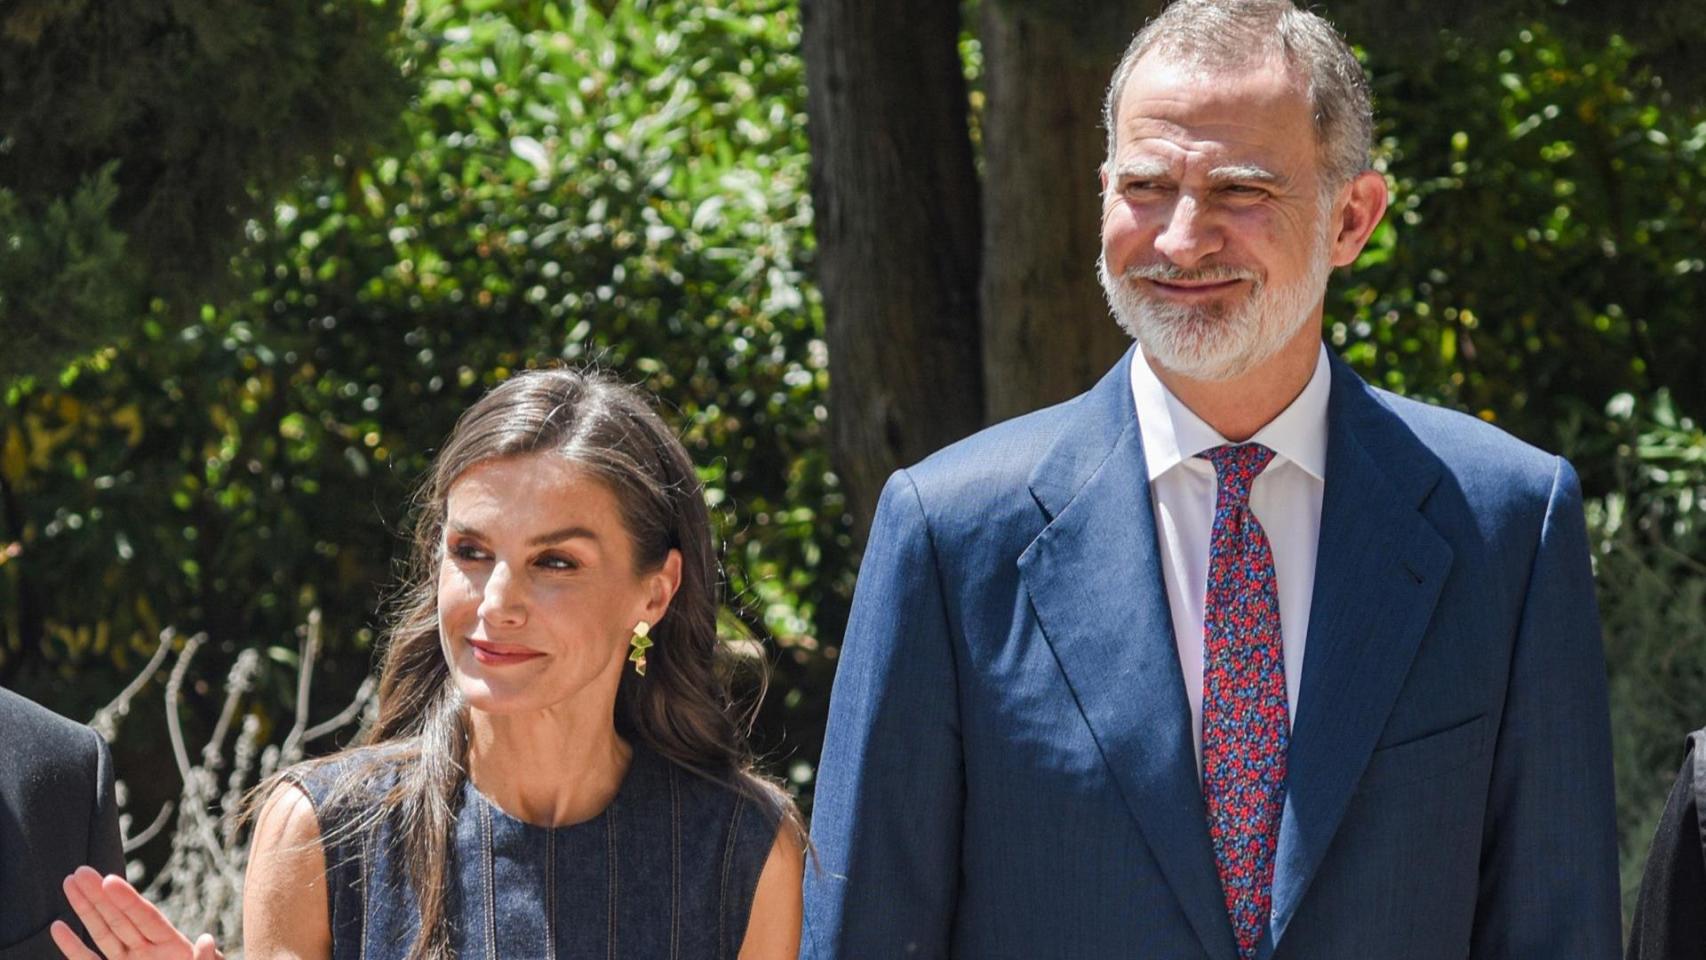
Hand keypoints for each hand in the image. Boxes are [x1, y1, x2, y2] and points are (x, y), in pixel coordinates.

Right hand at [50, 866, 222, 959]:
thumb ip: (205, 959)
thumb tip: (206, 939)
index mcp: (171, 946)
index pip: (145, 917)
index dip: (127, 900)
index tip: (109, 880)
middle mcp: (146, 950)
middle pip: (119, 917)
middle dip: (99, 895)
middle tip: (81, 870)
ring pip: (102, 933)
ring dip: (85, 910)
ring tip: (70, 883)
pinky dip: (73, 947)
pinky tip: (58, 927)